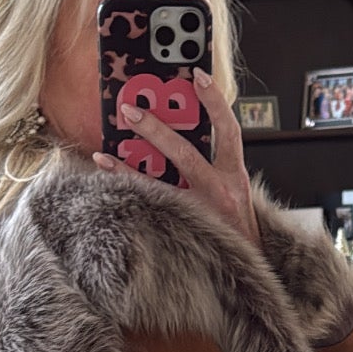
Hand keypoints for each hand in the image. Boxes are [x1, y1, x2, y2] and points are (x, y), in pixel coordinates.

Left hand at [93, 68, 261, 249]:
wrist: (246, 275)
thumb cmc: (236, 232)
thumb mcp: (237, 194)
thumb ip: (216, 166)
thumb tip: (184, 135)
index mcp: (236, 176)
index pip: (229, 130)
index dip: (214, 101)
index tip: (198, 76)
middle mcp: (221, 191)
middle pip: (186, 154)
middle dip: (156, 128)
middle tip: (130, 108)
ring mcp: (201, 212)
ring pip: (162, 181)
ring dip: (132, 159)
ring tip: (108, 141)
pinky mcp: (184, 227)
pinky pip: (150, 201)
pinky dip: (127, 182)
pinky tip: (106, 167)